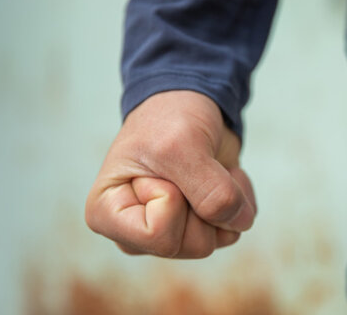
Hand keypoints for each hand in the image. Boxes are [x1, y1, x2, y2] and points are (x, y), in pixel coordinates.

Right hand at [85, 90, 255, 257]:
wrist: (187, 101)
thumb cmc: (167, 118)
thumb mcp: (182, 146)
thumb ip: (209, 190)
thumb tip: (239, 223)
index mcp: (107, 214)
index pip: (158, 236)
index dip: (173, 198)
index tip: (159, 168)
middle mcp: (133, 233)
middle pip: (191, 246)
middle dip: (200, 201)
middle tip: (182, 166)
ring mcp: (166, 235)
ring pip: (213, 242)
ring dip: (221, 197)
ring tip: (202, 166)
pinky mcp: (195, 230)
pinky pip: (233, 230)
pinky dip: (237, 197)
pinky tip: (218, 174)